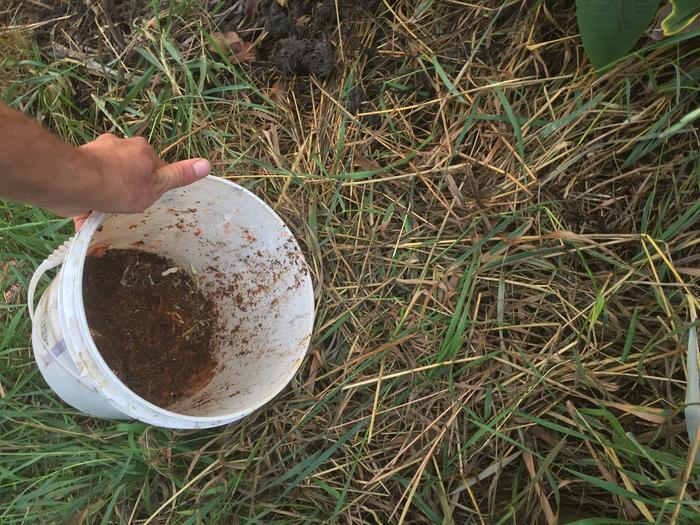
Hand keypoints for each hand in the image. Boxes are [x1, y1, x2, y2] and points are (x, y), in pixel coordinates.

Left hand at [75, 133, 210, 215]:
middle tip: (126, 207)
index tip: (147, 198)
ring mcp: (96, 153)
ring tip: (104, 214)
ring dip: (106, 193)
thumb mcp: (157, 185)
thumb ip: (179, 175)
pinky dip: (87, 201)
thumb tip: (207, 163)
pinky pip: (87, 185)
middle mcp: (119, 145)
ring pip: (107, 176)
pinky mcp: (77, 165)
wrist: (76, 182)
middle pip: (129, 169)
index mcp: (141, 149)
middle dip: (127, 186)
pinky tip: (85, 219)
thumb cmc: (121, 185)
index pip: (155, 166)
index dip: (153, 184)